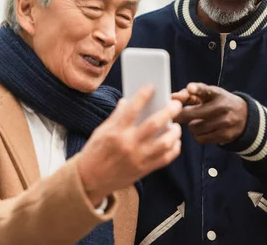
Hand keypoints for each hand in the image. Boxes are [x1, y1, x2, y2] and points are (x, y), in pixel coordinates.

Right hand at [77, 85, 181, 205]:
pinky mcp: (144, 170)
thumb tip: (127, 101)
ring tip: (176, 126)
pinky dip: (174, 149)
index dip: (143, 95)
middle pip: (155, 124)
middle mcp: (128, 144)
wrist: (90, 180)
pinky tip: (175, 142)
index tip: (151, 87)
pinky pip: (165, 158)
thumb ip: (116, 116)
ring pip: (165, 143)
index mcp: (115, 132)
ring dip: (175, 132)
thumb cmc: (95, 152)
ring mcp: (138, 158)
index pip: (132, 108)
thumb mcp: (101, 131)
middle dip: (169, 111)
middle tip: (176, 104)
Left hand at [174, 83, 247, 144]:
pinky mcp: (225, 135)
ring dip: (192, 126)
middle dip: (180, 115)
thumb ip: (190, 95)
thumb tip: (173, 97)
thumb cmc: (219, 103)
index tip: (190, 88)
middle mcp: (222, 106)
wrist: (245, 116)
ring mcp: (224, 121)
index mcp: (216, 93)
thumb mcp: (209, 95)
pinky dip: (198, 136)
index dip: (197, 89)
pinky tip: (204, 131)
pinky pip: (200, 139)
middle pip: (192, 114)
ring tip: (199, 122)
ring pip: (194, 128)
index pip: (206, 90)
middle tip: (174, 117)